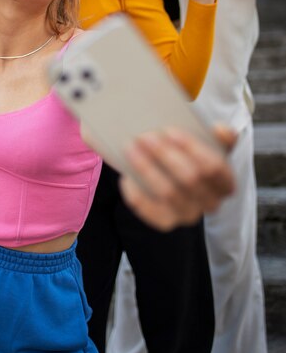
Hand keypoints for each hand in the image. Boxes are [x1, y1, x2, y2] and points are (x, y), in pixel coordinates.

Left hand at [119, 126, 235, 229]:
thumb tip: (221, 131)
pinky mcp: (166, 222)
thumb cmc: (192, 154)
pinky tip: (126, 177)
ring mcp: (188, 214)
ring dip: (147, 169)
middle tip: (145, 136)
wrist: (174, 174)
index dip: (192, 148)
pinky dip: (137, 195)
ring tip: (131, 149)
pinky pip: (150, 211)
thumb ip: (219, 136)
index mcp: (225, 182)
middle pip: (189, 178)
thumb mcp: (209, 143)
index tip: (170, 131)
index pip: (214, 167)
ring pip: (168, 193)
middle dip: (165, 155)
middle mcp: (211, 203)